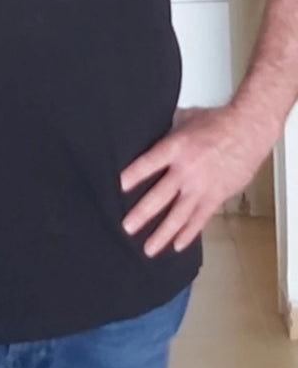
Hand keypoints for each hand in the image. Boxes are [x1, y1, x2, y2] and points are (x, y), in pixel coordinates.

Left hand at [119, 104, 269, 256]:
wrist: (248, 130)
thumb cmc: (217, 122)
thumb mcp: (184, 119)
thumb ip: (164, 132)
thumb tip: (145, 135)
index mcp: (176, 147)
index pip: (149, 164)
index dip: (133, 176)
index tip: (118, 188)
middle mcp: (187, 170)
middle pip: (160, 195)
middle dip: (142, 214)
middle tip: (127, 227)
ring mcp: (201, 186)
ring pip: (178, 215)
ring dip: (162, 233)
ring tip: (148, 248)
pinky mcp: (216, 196)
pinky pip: (199, 219)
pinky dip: (188, 234)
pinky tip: (176, 245)